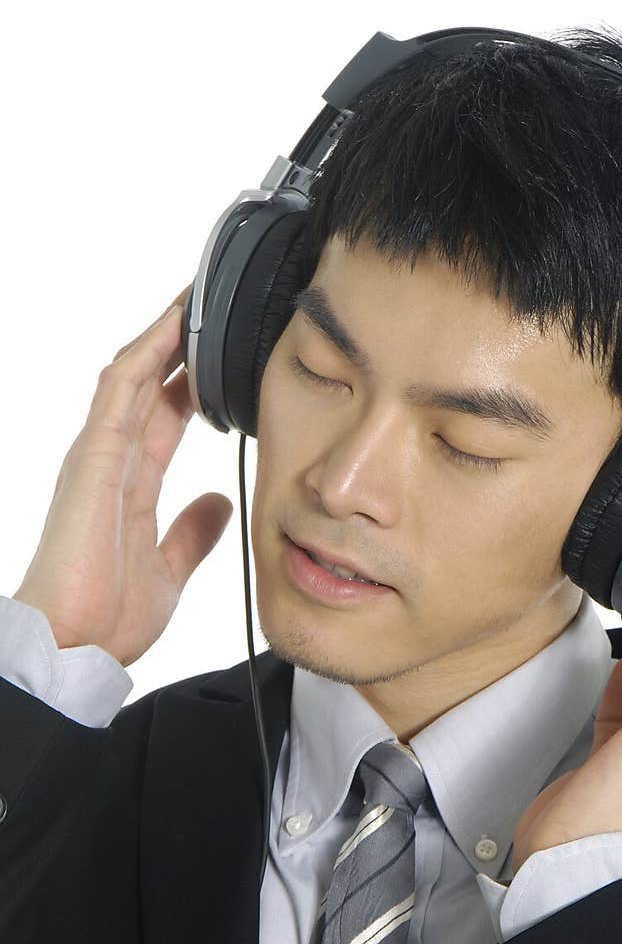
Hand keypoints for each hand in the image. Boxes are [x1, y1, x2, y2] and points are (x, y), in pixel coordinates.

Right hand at [12, 287, 233, 667]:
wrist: (75, 645)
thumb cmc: (107, 615)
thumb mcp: (169, 569)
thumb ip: (191, 533)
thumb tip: (219, 503)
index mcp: (129, 484)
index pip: (165, 418)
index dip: (193, 385)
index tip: (225, 360)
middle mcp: (111, 461)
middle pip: (148, 385)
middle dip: (180, 347)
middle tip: (215, 308)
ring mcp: (98, 453)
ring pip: (131, 374)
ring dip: (164, 336)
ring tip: (197, 298)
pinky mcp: (93, 455)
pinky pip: (118, 389)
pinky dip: (146, 354)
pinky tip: (173, 326)